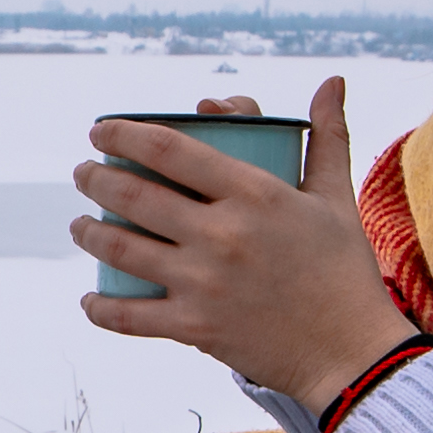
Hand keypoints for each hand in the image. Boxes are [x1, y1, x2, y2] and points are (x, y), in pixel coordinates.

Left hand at [75, 78, 415, 412]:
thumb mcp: (336, 197)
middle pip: (133, 196)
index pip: (169, 149)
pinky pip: (130, 316)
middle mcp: (222, 234)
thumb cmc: (345, 269)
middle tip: (84, 173)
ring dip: (89, 234)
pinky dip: (101, 309)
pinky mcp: (195, 328)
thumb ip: (328, 135)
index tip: (101, 131)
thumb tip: (333, 81)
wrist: (352, 351)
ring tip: (80, 225)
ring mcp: (204, 283)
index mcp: (254, 193)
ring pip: (121, 250)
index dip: (123, 135)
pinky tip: (89, 300)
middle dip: (94, 179)